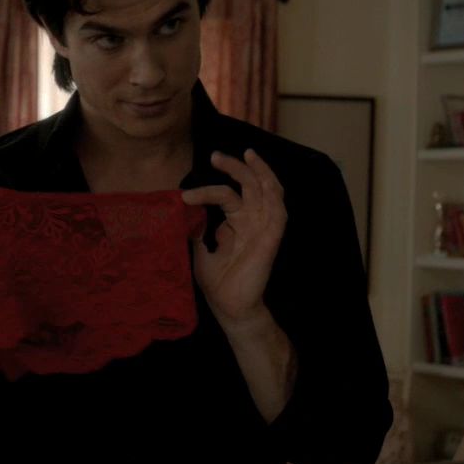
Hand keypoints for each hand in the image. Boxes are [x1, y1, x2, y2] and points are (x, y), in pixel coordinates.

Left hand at [181, 149, 286, 326]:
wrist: (230, 308)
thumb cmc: (219, 283)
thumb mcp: (200, 252)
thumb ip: (197, 231)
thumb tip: (188, 212)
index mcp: (237, 223)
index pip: (228, 195)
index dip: (208, 190)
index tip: (185, 196)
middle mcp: (252, 221)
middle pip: (250, 185)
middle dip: (235, 167)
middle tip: (214, 156)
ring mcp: (264, 228)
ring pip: (268, 191)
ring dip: (258, 171)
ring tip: (246, 155)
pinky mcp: (272, 238)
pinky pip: (278, 211)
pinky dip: (273, 193)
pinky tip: (265, 181)